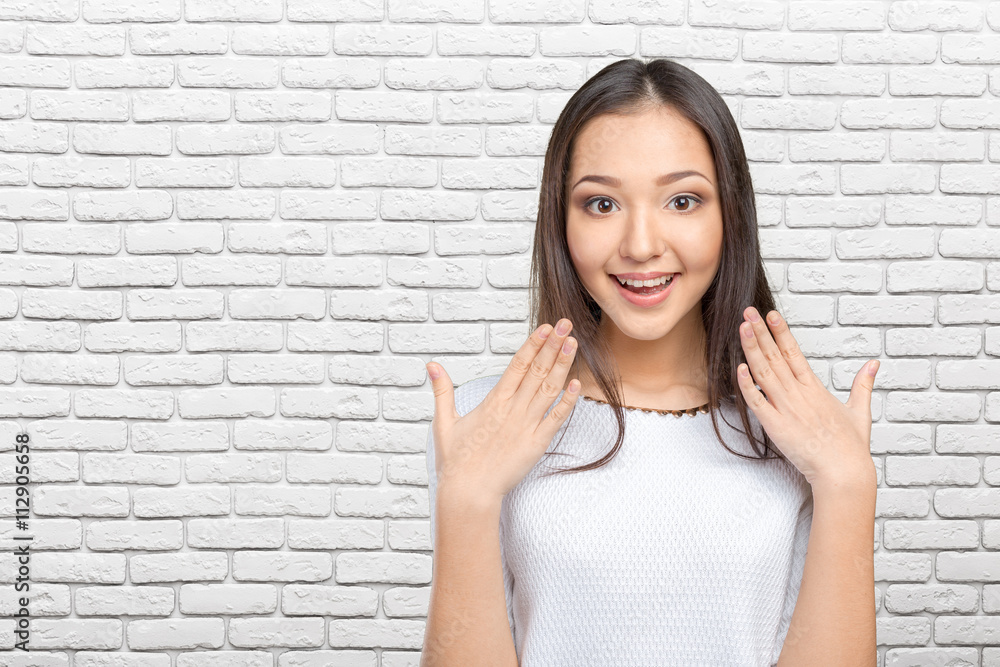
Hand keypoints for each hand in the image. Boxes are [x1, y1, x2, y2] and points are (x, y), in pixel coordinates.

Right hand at [426, 318, 580, 506]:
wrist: (469, 492)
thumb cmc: (456, 461)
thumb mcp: (444, 422)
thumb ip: (442, 391)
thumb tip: (432, 366)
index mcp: (493, 401)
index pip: (517, 365)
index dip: (533, 344)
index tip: (546, 328)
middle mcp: (512, 409)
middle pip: (536, 371)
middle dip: (553, 345)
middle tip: (566, 324)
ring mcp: (526, 426)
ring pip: (549, 389)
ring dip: (562, 365)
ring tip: (573, 343)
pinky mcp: (536, 444)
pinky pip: (556, 419)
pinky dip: (568, 401)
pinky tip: (576, 383)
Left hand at [736, 306, 877, 489]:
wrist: (843, 473)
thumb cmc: (850, 447)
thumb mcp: (860, 410)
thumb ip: (863, 384)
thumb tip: (874, 364)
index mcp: (815, 388)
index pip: (794, 352)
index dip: (781, 332)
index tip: (770, 314)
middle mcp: (799, 394)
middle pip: (775, 357)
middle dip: (760, 332)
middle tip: (747, 311)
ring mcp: (786, 409)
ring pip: (763, 373)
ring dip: (751, 349)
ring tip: (742, 328)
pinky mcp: (775, 426)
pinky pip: (757, 402)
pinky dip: (747, 385)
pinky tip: (739, 367)